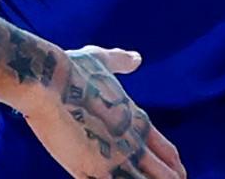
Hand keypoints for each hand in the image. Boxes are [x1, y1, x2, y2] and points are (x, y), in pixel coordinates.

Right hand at [17, 45, 185, 178]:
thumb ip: (120, 62)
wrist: (47, 82)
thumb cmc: (69, 68)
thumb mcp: (101, 60)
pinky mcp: (92, 171)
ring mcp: (115, 160)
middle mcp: (132, 143)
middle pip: (167, 177)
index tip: (177, 175)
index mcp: (137, 121)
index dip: (174, 167)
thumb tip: (136, 58)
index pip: (169, 153)